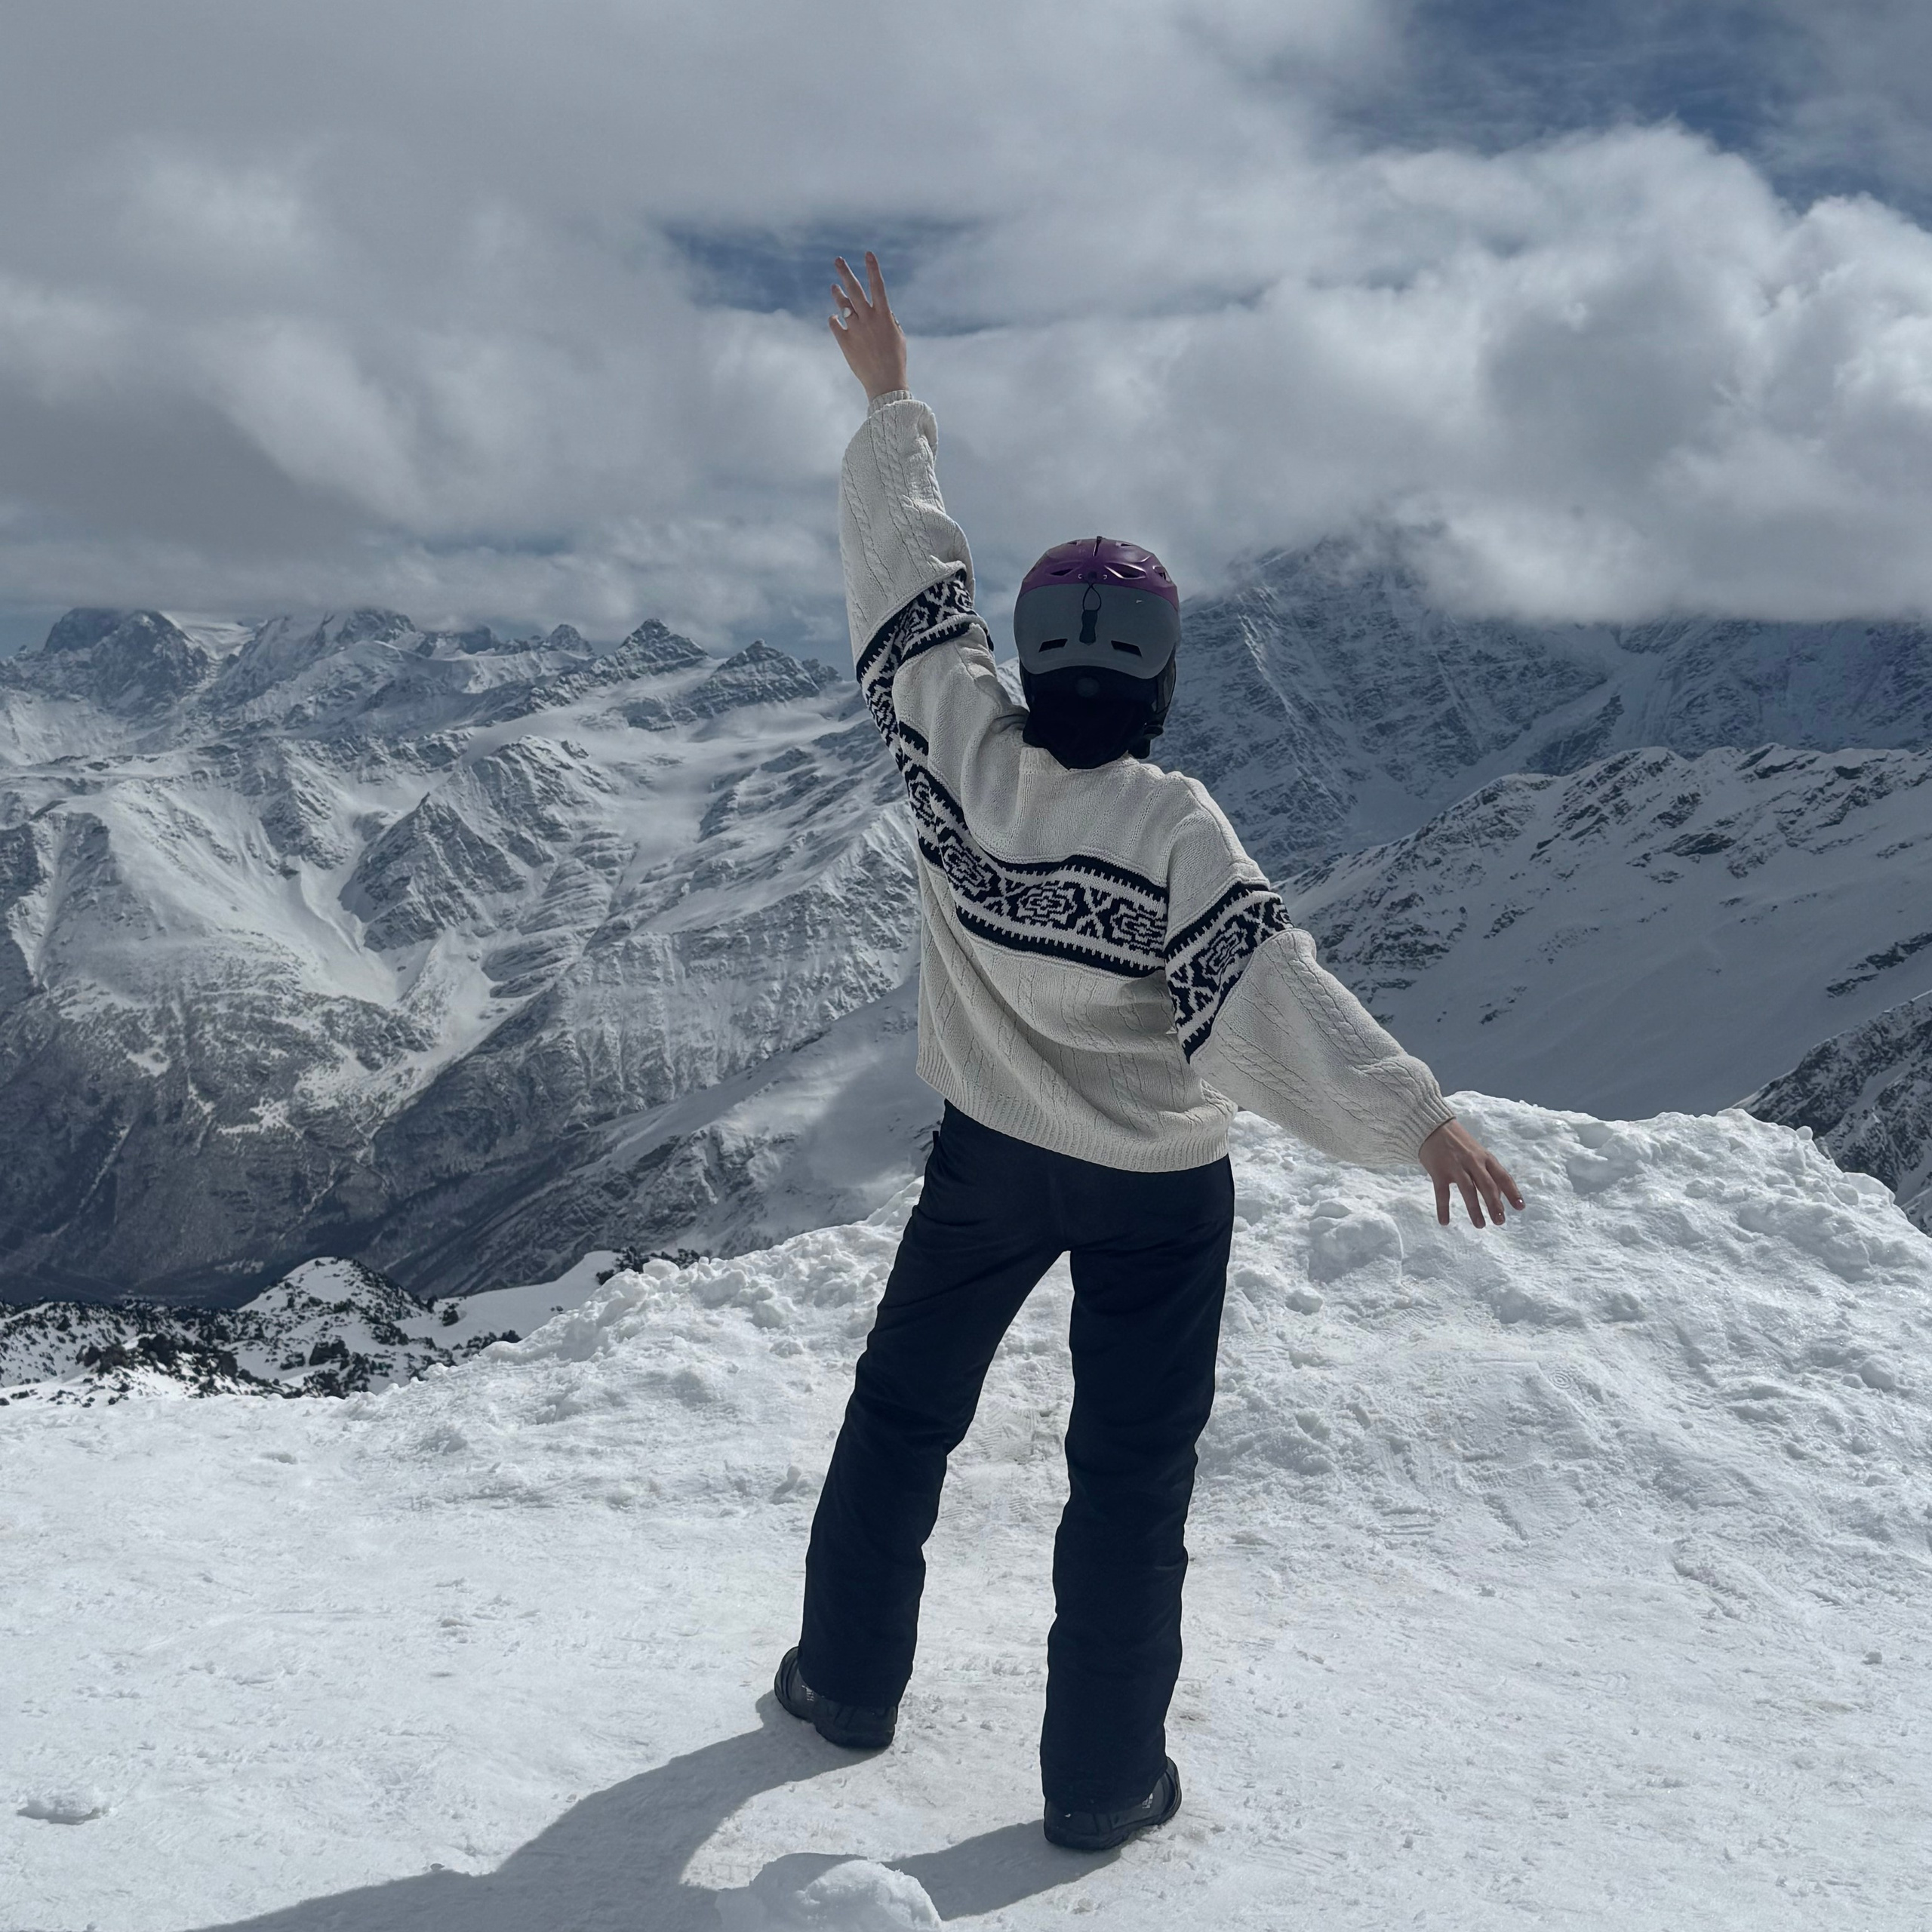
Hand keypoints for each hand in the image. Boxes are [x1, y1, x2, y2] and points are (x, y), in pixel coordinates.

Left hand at [829, 251, 907, 400]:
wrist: (885, 383)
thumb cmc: (895, 360)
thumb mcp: (898, 337)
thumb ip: (889, 320)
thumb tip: (881, 309)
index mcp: (884, 316)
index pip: (878, 286)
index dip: (873, 268)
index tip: (868, 253)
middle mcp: (869, 319)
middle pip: (855, 290)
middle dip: (845, 273)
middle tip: (837, 260)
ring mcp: (856, 330)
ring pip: (843, 305)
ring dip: (837, 294)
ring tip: (833, 286)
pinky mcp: (845, 342)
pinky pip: (835, 324)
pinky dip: (834, 319)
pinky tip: (834, 317)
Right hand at [1419, 1119, 1524, 1227]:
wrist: (1433, 1127)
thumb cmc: (1459, 1143)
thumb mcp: (1478, 1153)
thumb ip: (1488, 1173)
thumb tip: (1499, 1197)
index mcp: (1485, 1157)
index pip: (1502, 1176)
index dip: (1512, 1192)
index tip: (1520, 1207)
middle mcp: (1473, 1161)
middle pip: (1487, 1185)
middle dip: (1494, 1204)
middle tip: (1500, 1222)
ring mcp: (1455, 1166)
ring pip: (1468, 1190)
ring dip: (1475, 1209)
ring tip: (1480, 1225)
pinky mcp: (1438, 1170)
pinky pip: (1442, 1193)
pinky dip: (1443, 1208)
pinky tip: (1444, 1222)